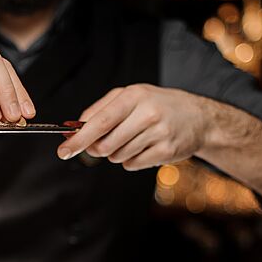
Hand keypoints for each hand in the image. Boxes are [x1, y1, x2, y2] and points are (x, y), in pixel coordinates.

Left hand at [57, 84, 208, 169]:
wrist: (198, 117)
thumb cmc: (157, 105)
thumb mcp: (131, 96)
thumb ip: (100, 109)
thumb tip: (75, 128)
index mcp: (134, 96)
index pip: (100, 122)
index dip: (79, 139)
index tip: (63, 151)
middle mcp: (147, 113)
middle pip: (105, 145)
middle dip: (98, 149)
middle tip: (103, 143)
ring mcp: (158, 134)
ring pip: (118, 156)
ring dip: (117, 153)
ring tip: (133, 139)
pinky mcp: (166, 152)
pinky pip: (132, 165)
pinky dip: (131, 160)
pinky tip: (144, 147)